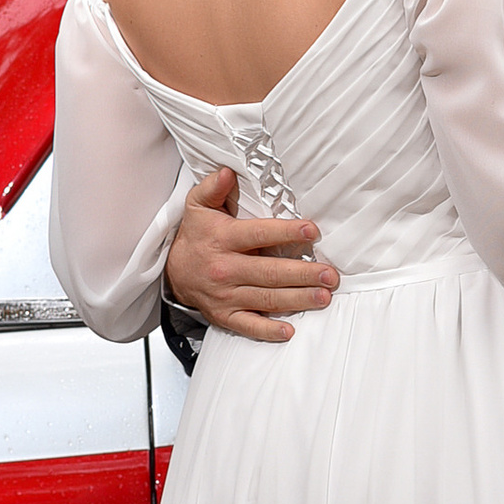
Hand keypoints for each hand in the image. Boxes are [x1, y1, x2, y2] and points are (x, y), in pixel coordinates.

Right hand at [163, 164, 340, 344]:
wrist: (173, 272)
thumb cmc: (197, 234)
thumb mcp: (198, 206)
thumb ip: (213, 187)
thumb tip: (226, 172)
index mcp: (222, 239)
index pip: (258, 234)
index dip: (286, 232)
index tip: (312, 231)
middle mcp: (224, 269)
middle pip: (269, 272)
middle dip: (303, 274)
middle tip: (330, 275)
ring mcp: (224, 296)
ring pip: (265, 299)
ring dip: (297, 299)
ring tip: (323, 297)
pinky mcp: (224, 316)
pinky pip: (248, 326)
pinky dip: (268, 331)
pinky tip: (289, 330)